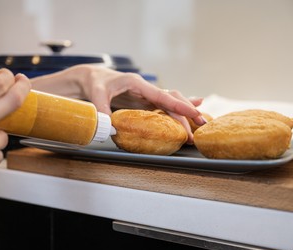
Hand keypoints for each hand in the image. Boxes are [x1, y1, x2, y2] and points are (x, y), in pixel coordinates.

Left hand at [31, 64, 204, 142]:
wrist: (91, 78)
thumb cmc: (94, 83)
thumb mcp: (96, 94)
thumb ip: (102, 108)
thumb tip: (111, 127)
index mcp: (137, 84)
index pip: (162, 95)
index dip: (178, 105)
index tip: (193, 113)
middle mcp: (145, 89)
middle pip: (171, 99)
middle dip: (187, 111)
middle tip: (201, 125)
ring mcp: (146, 96)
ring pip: (171, 102)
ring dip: (185, 112)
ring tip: (200, 121)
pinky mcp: (144, 102)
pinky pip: (164, 106)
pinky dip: (177, 109)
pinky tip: (191, 110)